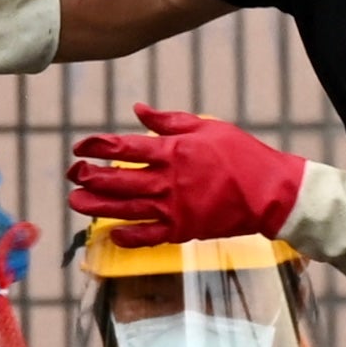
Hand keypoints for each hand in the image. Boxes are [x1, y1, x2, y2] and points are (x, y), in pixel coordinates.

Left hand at [67, 105, 312, 245]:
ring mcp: (174, 208)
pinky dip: (129, 236)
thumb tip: (137, 110)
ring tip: (76, 203)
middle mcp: (168, 181)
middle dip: (90, 177)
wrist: (271, 193)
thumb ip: (168, 121)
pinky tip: (112, 233)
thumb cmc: (242, 155)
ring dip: (98, 206)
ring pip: (126, 208)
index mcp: (173, 151)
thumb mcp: (207, 127)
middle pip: (118, 180)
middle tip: (73, 175)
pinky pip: (149, 236)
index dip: (97, 146)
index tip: (80, 146)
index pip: (123, 147)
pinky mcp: (184, 230)